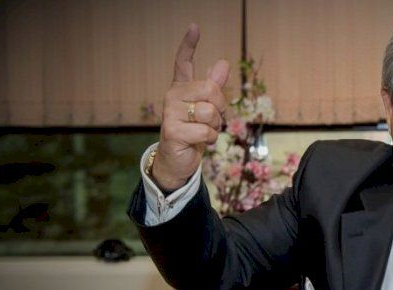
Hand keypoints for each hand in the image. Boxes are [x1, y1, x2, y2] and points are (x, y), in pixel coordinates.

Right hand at [153, 23, 228, 190]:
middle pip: (210, 89)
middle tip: (214, 119)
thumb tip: (222, 63)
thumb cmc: (194, 132)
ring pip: (210, 112)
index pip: (183, 62)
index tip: (195, 27)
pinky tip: (200, 142)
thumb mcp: (207, 109)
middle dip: (221, 107)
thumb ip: (214, 88)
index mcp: (182, 89)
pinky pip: (206, 131)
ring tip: (205, 131)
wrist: (178, 160)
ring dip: (216, 126)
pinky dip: (210, 139)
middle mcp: (172, 97)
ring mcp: (170, 113)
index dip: (189, 44)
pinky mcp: (173, 131)